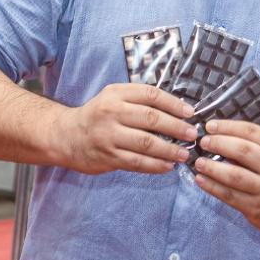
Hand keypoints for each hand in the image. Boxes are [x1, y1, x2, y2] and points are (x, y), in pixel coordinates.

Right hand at [54, 83, 196, 175]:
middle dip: (176, 127)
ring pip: (146, 143)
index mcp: (117, 94)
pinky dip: (155, 165)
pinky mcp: (108, 157)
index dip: (174, 104)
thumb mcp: (114, 97)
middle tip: (192, 135)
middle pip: (151, 119)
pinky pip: (137, 162)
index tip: (190, 113)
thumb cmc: (98, 115)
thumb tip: (177, 108)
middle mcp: (112, 112)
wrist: (66, 136)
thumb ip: (139, 99)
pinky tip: (168, 166)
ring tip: (184, 154)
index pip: (151, 95)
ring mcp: (109, 136)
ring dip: (169, 150)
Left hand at [192, 119, 259, 237]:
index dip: (229, 126)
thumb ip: (253, 147)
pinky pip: (230, 196)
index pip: (253, 132)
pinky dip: (212, 187)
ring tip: (198, 162)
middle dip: (220, 144)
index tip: (211, 125)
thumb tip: (218, 136)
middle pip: (244, 151)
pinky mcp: (256, 208)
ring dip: (212, 167)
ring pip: (235, 175)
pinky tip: (200, 180)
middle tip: (203, 142)